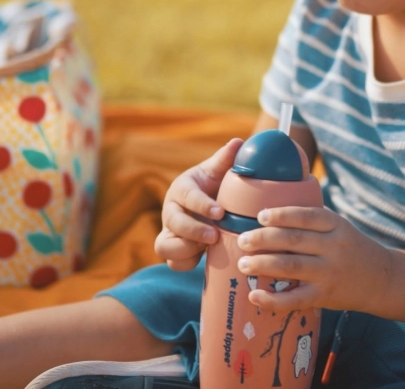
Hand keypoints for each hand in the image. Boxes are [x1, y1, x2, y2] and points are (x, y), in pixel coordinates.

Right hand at [154, 138, 242, 270]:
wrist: (208, 204)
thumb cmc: (213, 184)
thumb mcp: (218, 171)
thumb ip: (226, 159)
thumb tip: (239, 142)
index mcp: (182, 188)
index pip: (188, 196)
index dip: (202, 205)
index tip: (221, 212)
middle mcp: (171, 210)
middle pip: (173, 222)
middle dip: (193, 230)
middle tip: (215, 236)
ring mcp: (170, 231)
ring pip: (164, 246)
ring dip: (187, 249)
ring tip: (210, 248)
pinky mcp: (174, 250)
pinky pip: (173, 263)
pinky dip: (188, 263)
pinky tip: (207, 258)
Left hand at [236, 206, 391, 312]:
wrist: (381, 279)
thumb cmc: (351, 247)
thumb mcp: (340, 226)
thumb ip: (313, 220)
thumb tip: (273, 211)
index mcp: (336, 225)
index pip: (306, 216)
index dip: (282, 215)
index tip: (260, 215)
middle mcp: (333, 247)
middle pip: (294, 240)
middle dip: (264, 239)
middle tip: (242, 240)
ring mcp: (329, 273)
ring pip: (291, 266)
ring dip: (263, 264)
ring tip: (243, 263)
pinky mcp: (324, 296)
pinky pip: (295, 299)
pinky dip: (273, 300)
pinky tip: (255, 296)